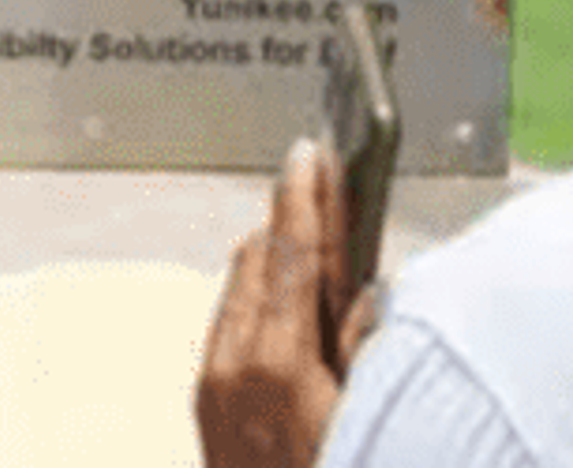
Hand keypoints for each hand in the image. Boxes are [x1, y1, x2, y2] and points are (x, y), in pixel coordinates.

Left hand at [197, 140, 367, 467]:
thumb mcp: (366, 419)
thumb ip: (365, 352)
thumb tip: (367, 293)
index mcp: (278, 362)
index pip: (291, 256)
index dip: (303, 199)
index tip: (309, 153)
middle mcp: (233, 364)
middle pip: (255, 261)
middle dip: (287, 218)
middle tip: (316, 176)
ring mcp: (213, 383)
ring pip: (236, 290)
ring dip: (270, 257)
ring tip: (306, 229)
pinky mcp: (205, 403)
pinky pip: (228, 325)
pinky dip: (254, 298)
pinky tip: (280, 298)